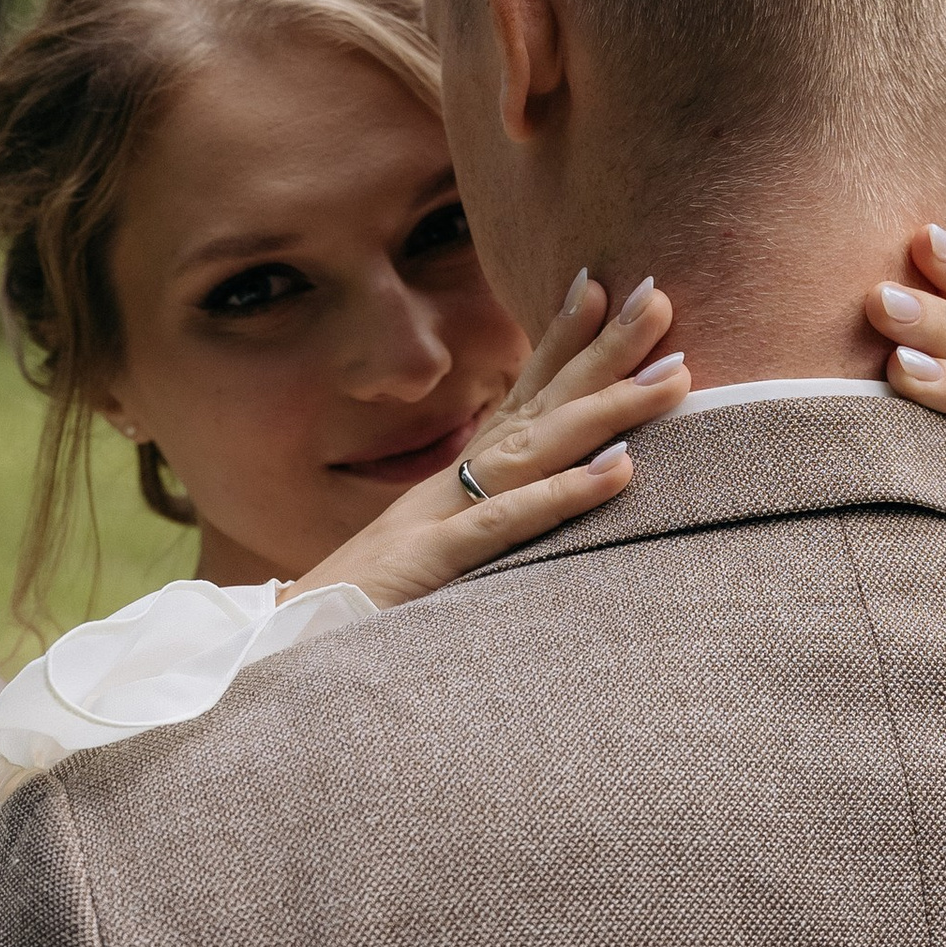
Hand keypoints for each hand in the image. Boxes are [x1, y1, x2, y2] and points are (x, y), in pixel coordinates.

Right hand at [289, 272, 691, 610]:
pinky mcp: (430, 567)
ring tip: (671, 375)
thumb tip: (520, 518)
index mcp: (448, 487)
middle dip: (603, 349)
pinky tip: (621, 470)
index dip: (558, 344)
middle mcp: (448, 489)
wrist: (274, 657)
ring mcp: (438, 521)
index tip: (604, 289)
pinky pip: (507, 525)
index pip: (515, 402)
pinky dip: (565, 494)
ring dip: (605, 408)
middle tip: (663, 296)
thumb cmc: (351, 618)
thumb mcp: (422, 568)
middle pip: (537, 405)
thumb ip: (469, 538)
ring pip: (535, 450)